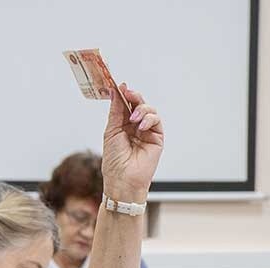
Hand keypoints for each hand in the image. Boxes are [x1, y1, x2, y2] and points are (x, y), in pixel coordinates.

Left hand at [100, 83, 163, 202]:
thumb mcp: (111, 131)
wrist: (122, 178)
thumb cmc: (114, 160)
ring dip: (142, 109)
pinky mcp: (157, 138)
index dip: (124, 94)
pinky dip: (149, 119)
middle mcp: (136, 126)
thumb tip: (115, 91)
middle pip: (139, 104)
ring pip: (150, 110)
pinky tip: (141, 125)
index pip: (125, 104)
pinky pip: (156, 121)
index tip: (120, 86)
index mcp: (122, 125)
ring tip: (134, 118)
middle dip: (134, 97)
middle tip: (128, 93)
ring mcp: (147, 132)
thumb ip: (116, 110)